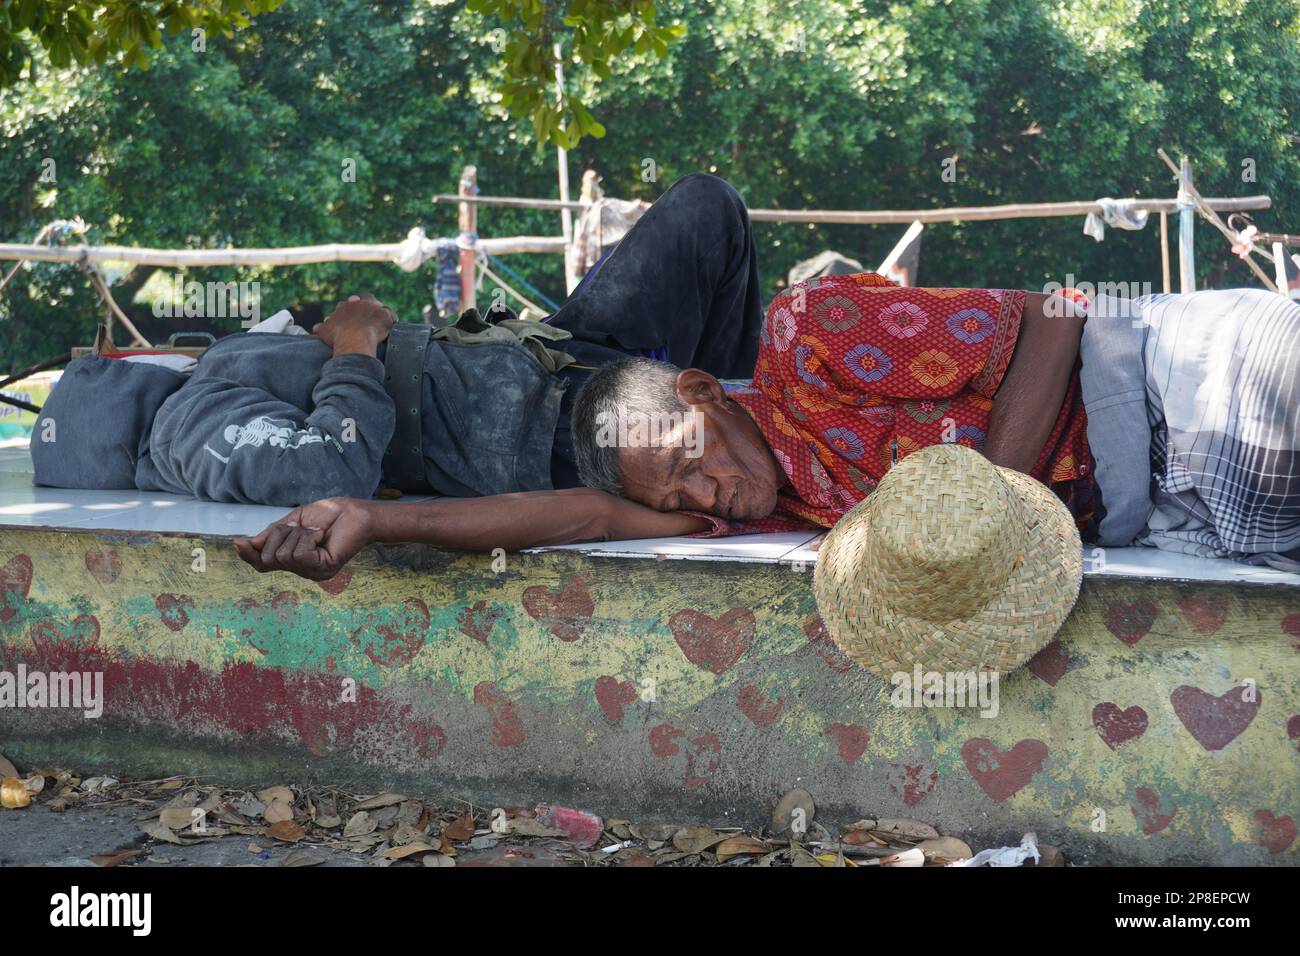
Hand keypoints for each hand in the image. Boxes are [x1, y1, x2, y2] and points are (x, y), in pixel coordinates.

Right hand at [233, 498, 374, 580]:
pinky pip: (299, 554)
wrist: (355, 512)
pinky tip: (321, 535)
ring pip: (283, 555)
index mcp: (292, 560)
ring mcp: (313, 573)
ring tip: (315, 531)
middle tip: (301, 527)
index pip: (263, 565)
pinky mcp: (324, 568)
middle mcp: (301, 571)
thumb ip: (271, 535)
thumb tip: (245, 544)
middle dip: (279, 535)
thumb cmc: (328, 516)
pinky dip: (307, 538)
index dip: (249, 555)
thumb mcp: (293, 522)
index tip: (237, 542)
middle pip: (269, 557)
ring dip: (297, 535)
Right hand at [313, 294, 395, 355]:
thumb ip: (321, 328)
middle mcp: (360, 303)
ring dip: (379, 311)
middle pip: (365, 300)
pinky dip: (391, 318)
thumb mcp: (325, 331)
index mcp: (345, 306)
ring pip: (379, 306)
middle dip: (365, 305)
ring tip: (380, 319)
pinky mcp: (385, 316)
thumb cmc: (337, 335)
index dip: (349, 310)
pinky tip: (392, 323)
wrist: (354, 338)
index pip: (347, 305)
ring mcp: (374, 308)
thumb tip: (315, 328)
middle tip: (367, 314)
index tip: (350, 316)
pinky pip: (391, 314)